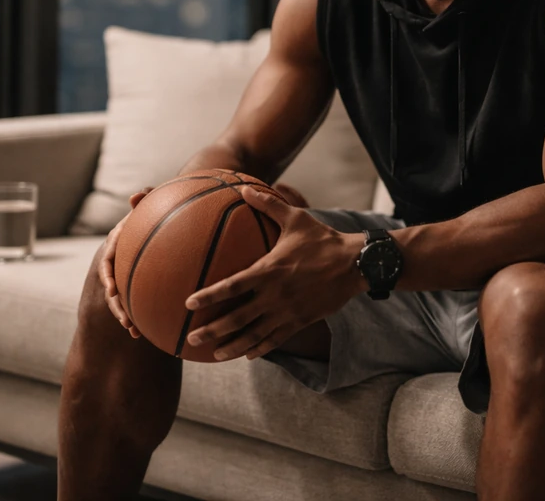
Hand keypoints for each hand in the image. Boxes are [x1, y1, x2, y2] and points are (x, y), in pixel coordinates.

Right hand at [99, 186, 153, 337]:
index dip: (107, 276)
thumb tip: (136, 195)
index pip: (108, 259)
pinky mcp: (137, 282)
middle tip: (125, 319)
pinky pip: (134, 300)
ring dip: (124, 314)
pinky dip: (138, 316)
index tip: (111, 290)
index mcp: (119, 242)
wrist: (170, 223)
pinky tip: (144, 332)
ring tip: (133, 330)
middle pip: (112, 284)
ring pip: (121, 297)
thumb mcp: (152, 204)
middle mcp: (120, 259)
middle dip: (115, 303)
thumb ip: (146, 199)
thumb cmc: (159, 211)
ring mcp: (127, 272)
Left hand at [183, 185, 365, 360]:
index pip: (233, 285)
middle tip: (191, 338)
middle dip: (213, 330)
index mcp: (270, 270)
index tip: (189, 303)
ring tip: (214, 355)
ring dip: (232, 347)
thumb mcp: (296, 218)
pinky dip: (260, 348)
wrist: (355, 264)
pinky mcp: (301, 321)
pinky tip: (247, 355)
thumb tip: (244, 188)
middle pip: (238, 318)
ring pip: (255, 335)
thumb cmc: (323, 239)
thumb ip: (268, 205)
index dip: (210, 295)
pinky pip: (276, 339)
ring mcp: (288, 311)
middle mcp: (275, 295)